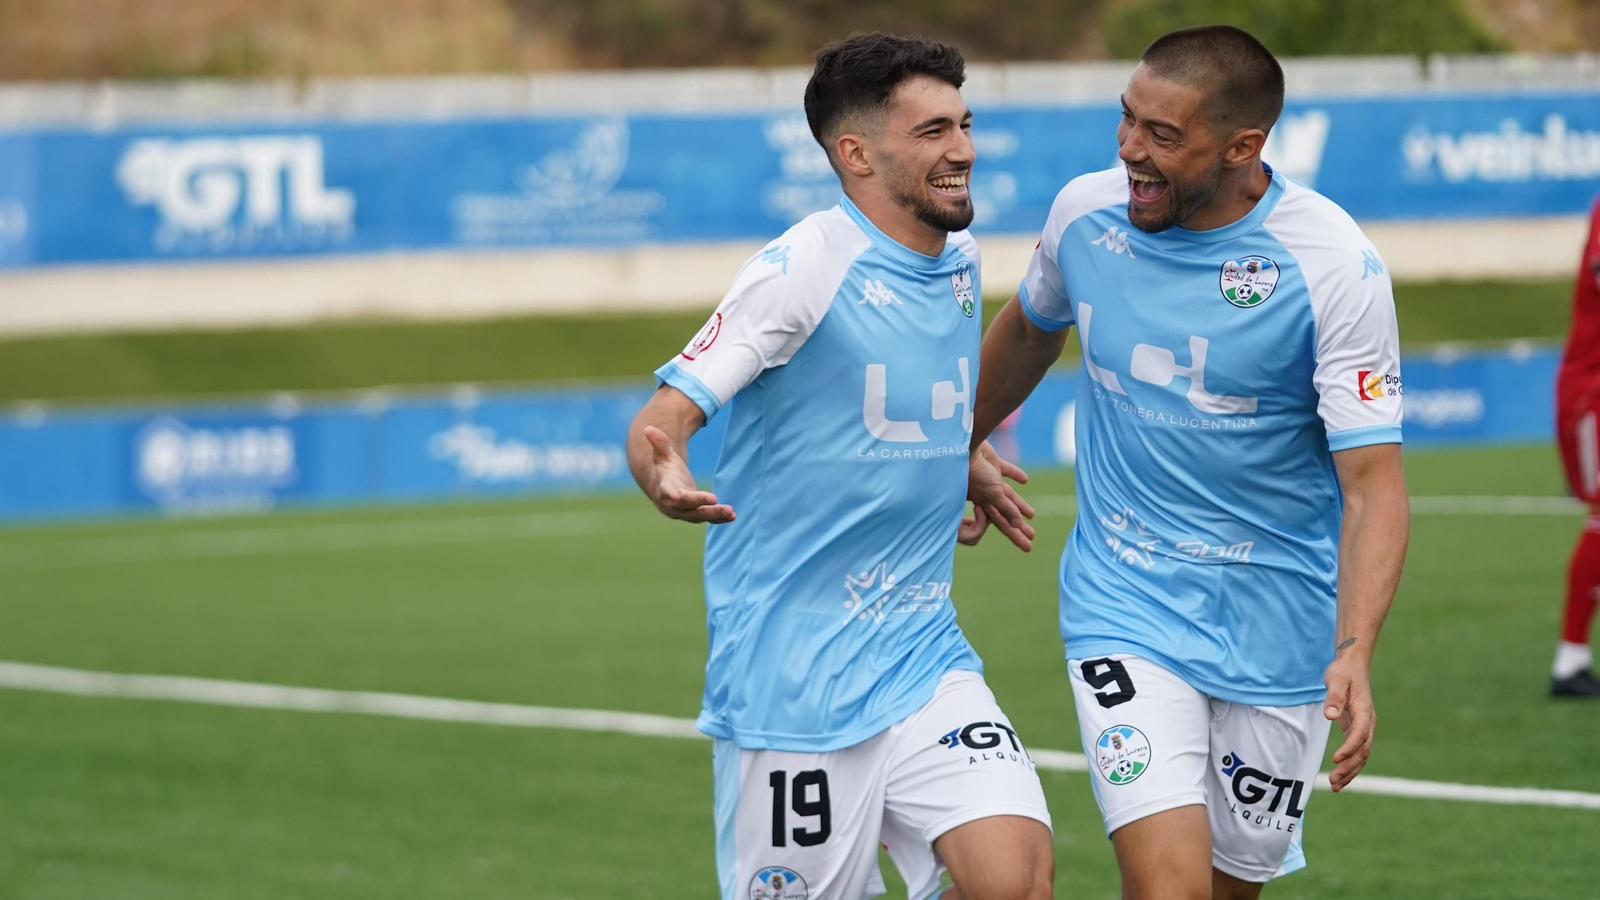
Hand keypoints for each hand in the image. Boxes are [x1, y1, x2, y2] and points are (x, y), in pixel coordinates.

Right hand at [641, 425, 734, 523]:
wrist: (664, 490)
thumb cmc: (664, 470)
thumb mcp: (662, 455)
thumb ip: (659, 443)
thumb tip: (648, 428)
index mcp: (664, 489)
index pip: (667, 492)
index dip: (672, 494)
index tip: (677, 496)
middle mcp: (673, 505)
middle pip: (688, 506)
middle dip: (701, 503)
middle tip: (715, 500)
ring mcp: (685, 512)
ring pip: (700, 515)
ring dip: (715, 514)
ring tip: (731, 512)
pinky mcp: (696, 515)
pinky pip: (708, 518)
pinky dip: (719, 519)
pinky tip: (732, 516)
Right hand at [964, 442, 1035, 550]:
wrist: (964, 446)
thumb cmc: (974, 473)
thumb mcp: (992, 494)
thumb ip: (1005, 508)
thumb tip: (1018, 524)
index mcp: (984, 503)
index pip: (1003, 523)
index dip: (1015, 534)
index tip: (1028, 546)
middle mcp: (986, 493)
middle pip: (1006, 513)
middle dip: (1018, 526)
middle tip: (1032, 537)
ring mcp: (989, 479)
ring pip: (1008, 495)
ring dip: (1020, 505)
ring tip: (1032, 516)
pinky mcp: (992, 463)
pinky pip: (1006, 470)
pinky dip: (1015, 475)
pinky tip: (1025, 481)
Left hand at [1323, 654, 1374, 791]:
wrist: (1353, 665)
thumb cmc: (1343, 672)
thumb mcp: (1336, 680)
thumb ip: (1334, 698)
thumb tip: (1330, 716)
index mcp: (1364, 711)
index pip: (1360, 734)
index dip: (1349, 748)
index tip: (1335, 759)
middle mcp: (1368, 722)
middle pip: (1363, 750)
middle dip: (1349, 767)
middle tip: (1333, 781)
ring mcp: (1365, 727)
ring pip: (1362, 755)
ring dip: (1350, 771)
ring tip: (1335, 786)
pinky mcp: (1358, 729)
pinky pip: (1358, 752)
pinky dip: (1350, 766)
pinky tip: (1340, 778)